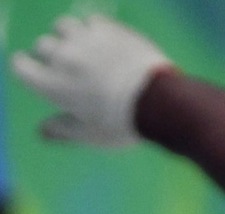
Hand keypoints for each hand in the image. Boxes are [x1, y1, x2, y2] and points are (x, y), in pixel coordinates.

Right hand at [11, 13, 173, 147]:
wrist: (158, 101)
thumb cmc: (122, 124)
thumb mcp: (91, 135)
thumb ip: (63, 130)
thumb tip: (42, 130)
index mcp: (51, 84)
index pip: (20, 66)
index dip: (28, 69)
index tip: (39, 74)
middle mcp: (61, 57)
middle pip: (42, 45)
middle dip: (52, 55)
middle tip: (72, 70)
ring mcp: (84, 39)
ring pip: (63, 27)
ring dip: (70, 36)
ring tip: (85, 50)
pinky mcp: (108, 28)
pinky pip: (91, 21)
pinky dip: (94, 30)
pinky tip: (106, 43)